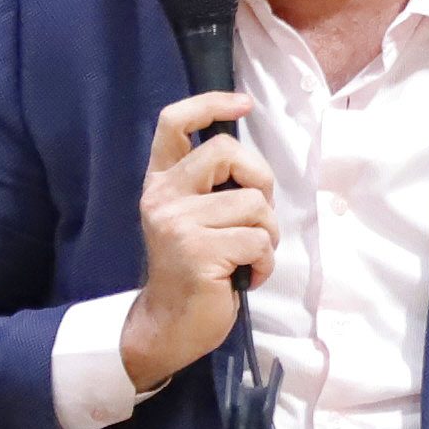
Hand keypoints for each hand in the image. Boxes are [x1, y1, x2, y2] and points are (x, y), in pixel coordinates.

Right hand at [120, 91, 274, 390]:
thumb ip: (210, 187)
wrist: (170, 325)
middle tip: (258, 215)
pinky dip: (265, 262)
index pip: (173, 122)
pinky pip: (259, 241)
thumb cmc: (193, 270)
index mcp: (161, 183)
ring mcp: (178, 224)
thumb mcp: (192, 218)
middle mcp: (163, 197)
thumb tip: (252, 166)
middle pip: (227, 152)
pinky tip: (247, 276)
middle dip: (260, 179)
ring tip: (248, 256)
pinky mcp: (199, 253)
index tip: (243, 103)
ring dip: (267, 233)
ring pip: (253, 204)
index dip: (210, 103)